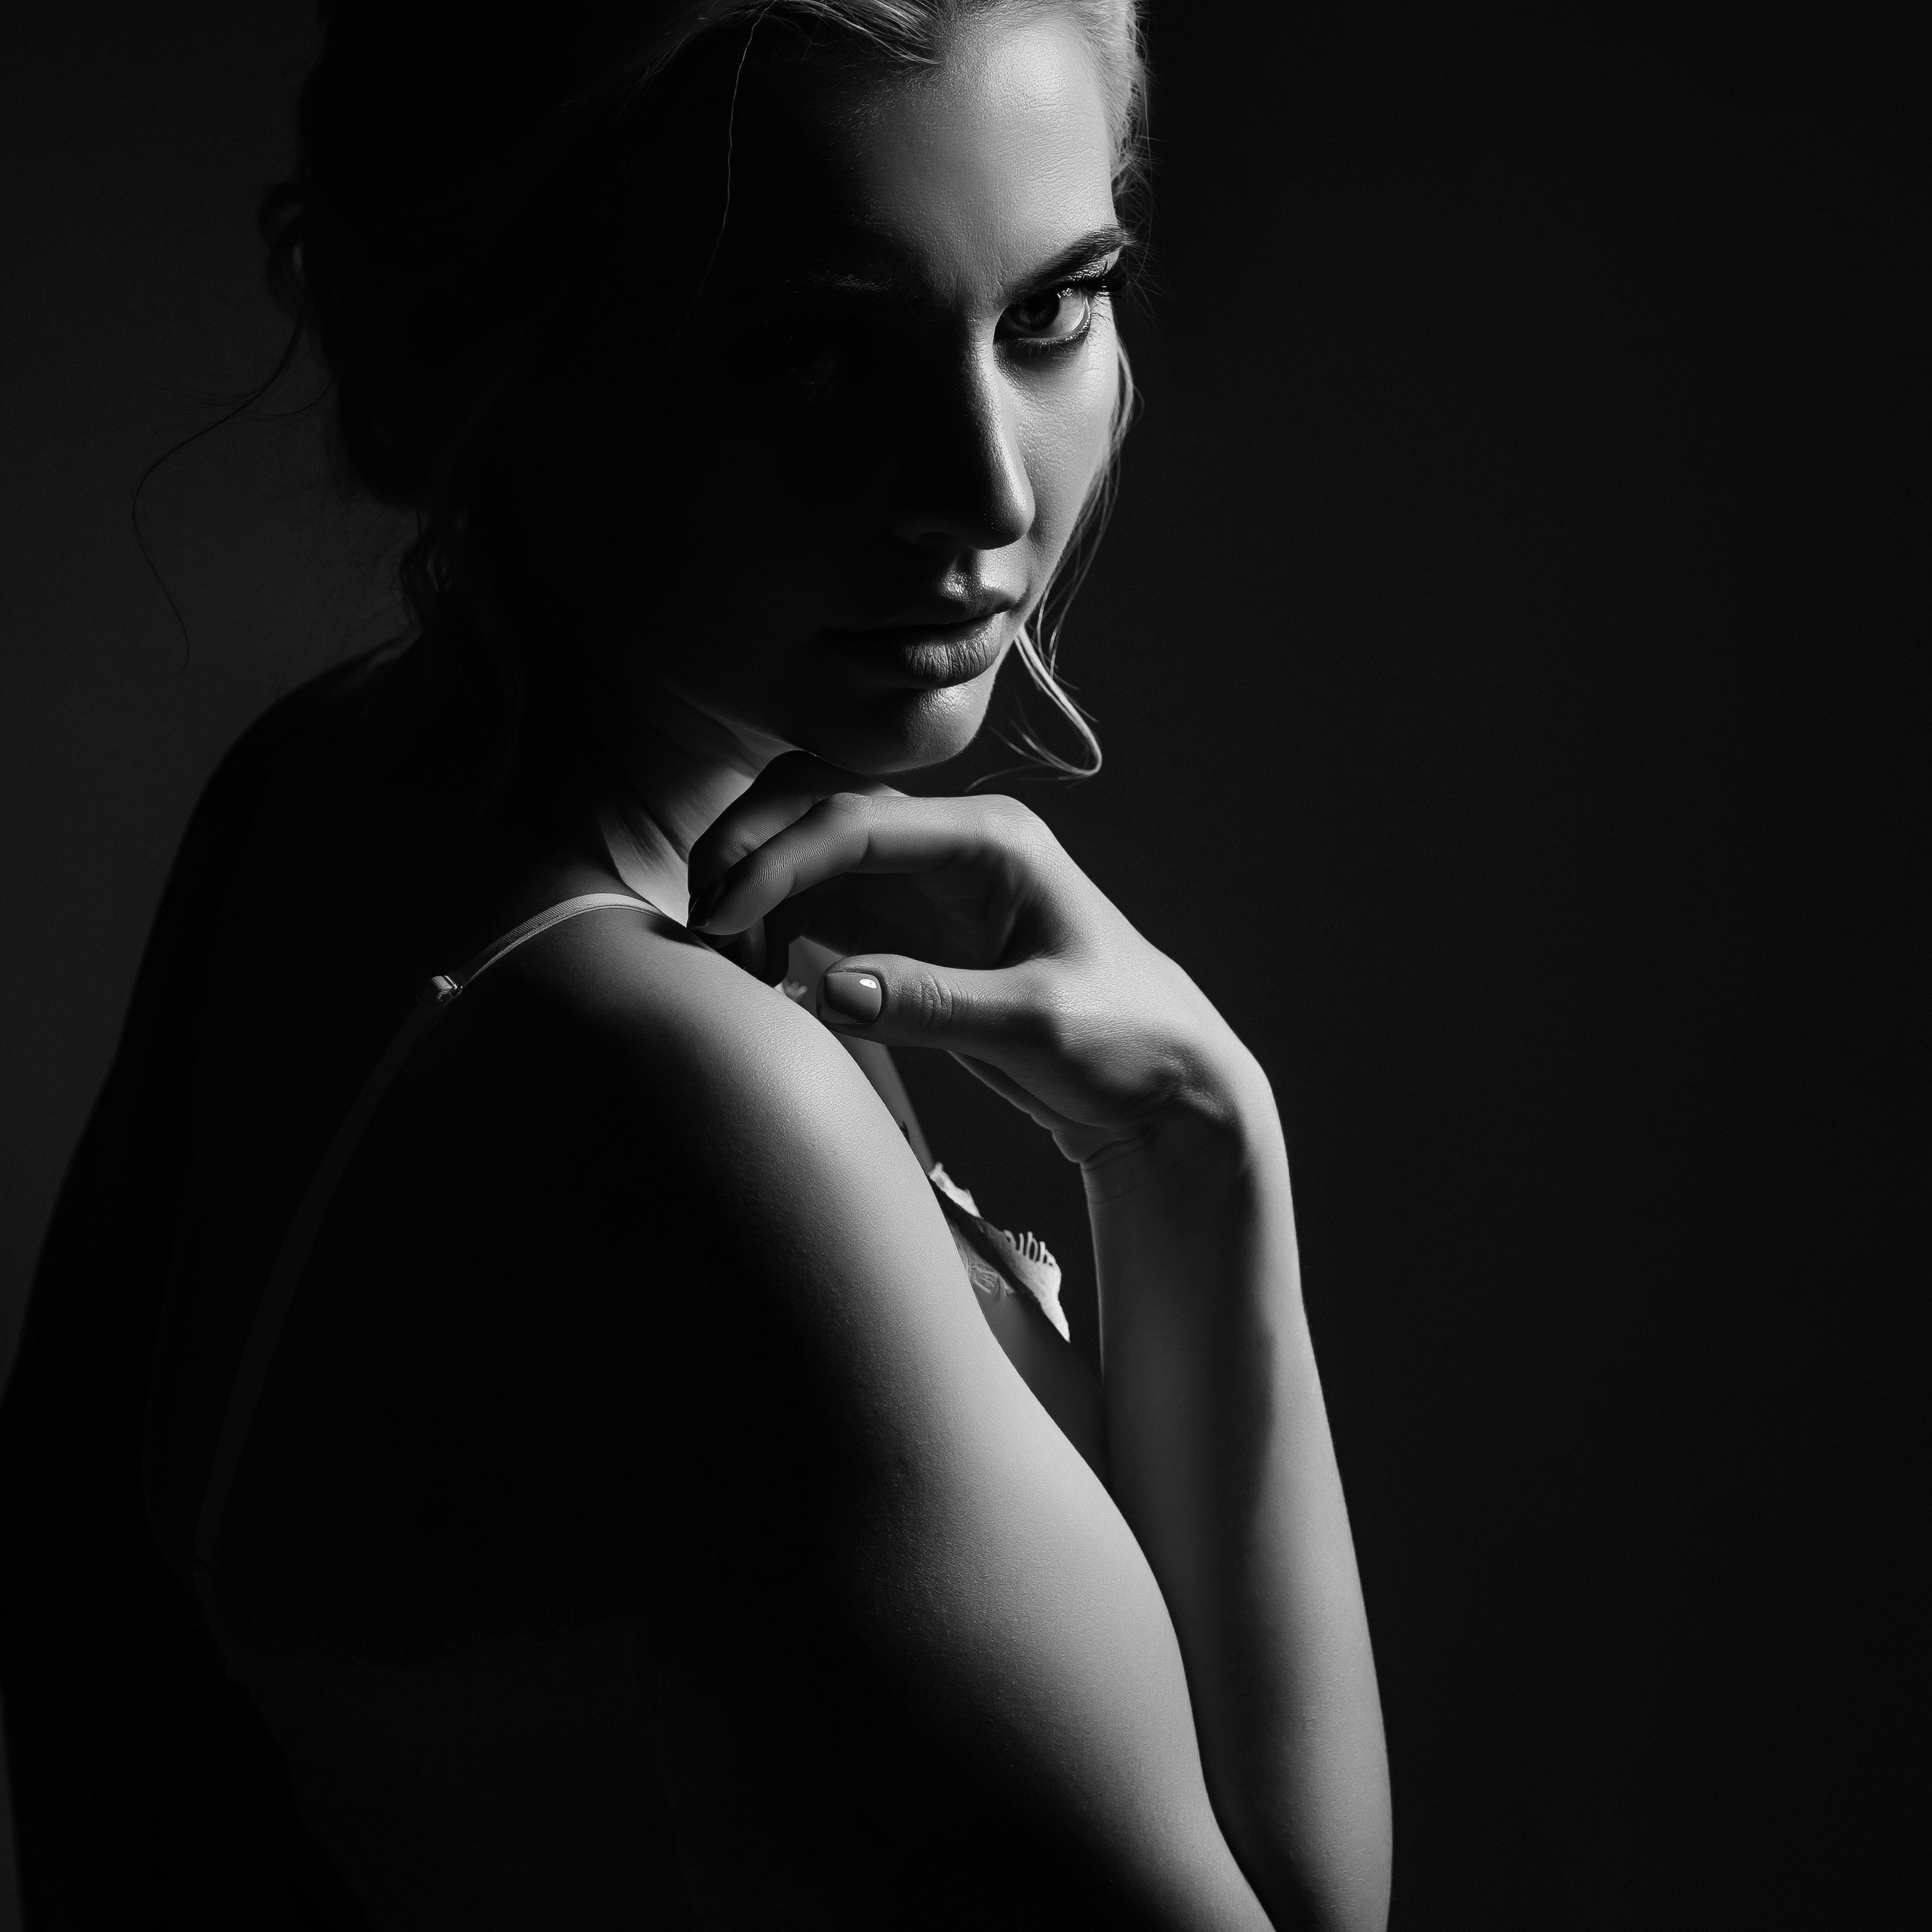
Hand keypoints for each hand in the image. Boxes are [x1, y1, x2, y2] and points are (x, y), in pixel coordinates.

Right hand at [687, 753, 1254, 1169]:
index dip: (776, 859)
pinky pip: (814, 901)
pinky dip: (771, 924)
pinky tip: (763, 975)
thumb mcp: (1038, 1028)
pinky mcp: (904, 924)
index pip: (854, 819)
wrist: (1164, 1082)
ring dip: (752, 885)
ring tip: (726, 958)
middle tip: (702, 923)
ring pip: (804, 845)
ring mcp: (923, 879)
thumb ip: (934, 1006)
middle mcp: (949, 842)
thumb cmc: (1125, 1040)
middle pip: (815, 801)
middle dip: (746, 848)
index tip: (721, 915)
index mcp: (991, 840)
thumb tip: (830, 989)